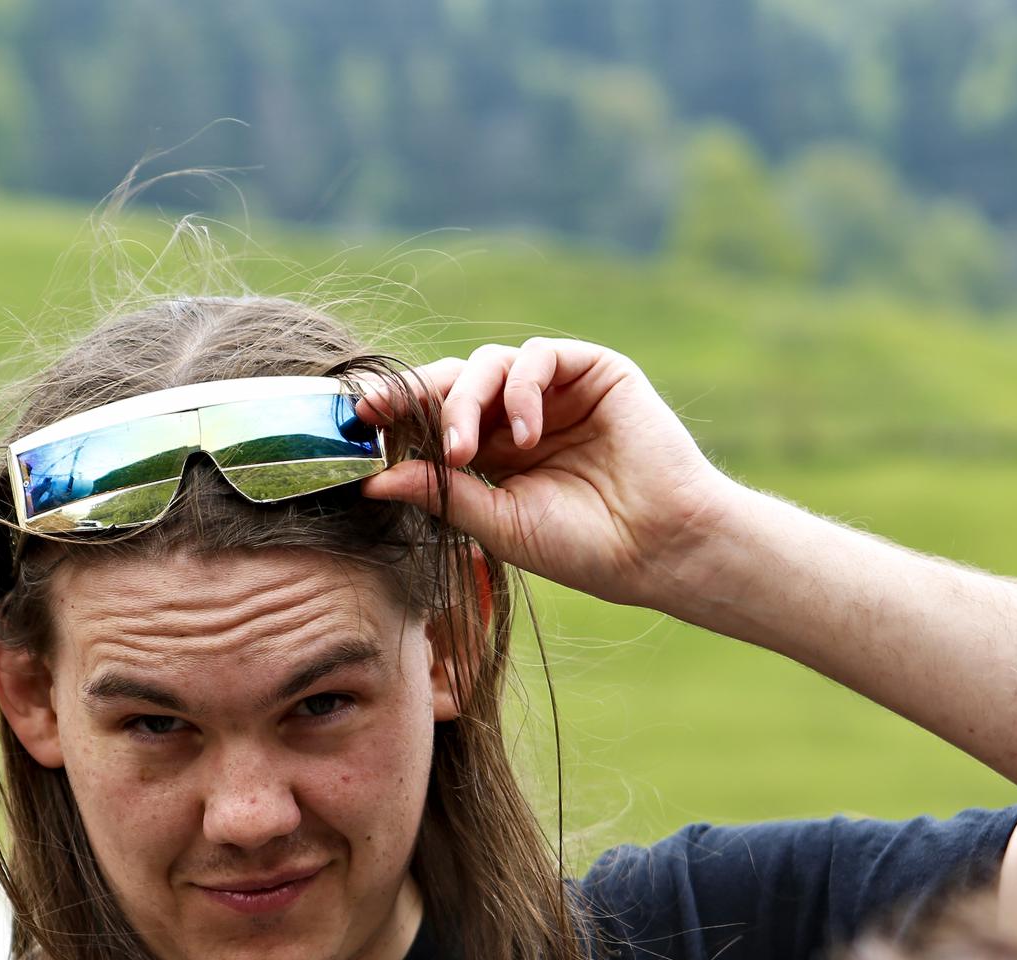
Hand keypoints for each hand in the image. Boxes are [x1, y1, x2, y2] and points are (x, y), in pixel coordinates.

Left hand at [357, 338, 743, 611]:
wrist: (659, 547)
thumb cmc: (584, 547)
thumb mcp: (498, 523)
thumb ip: (442, 493)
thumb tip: (371, 481)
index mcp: (494, 451)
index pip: (435, 417)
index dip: (397, 412)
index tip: (356, 420)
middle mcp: (520, 414)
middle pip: (453, 382)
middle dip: (413, 394)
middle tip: (381, 415)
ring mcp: (556, 390)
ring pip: (489, 364)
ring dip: (466, 401)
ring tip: (466, 450)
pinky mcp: (593, 370)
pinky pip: (539, 357)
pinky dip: (522, 389)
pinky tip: (524, 435)